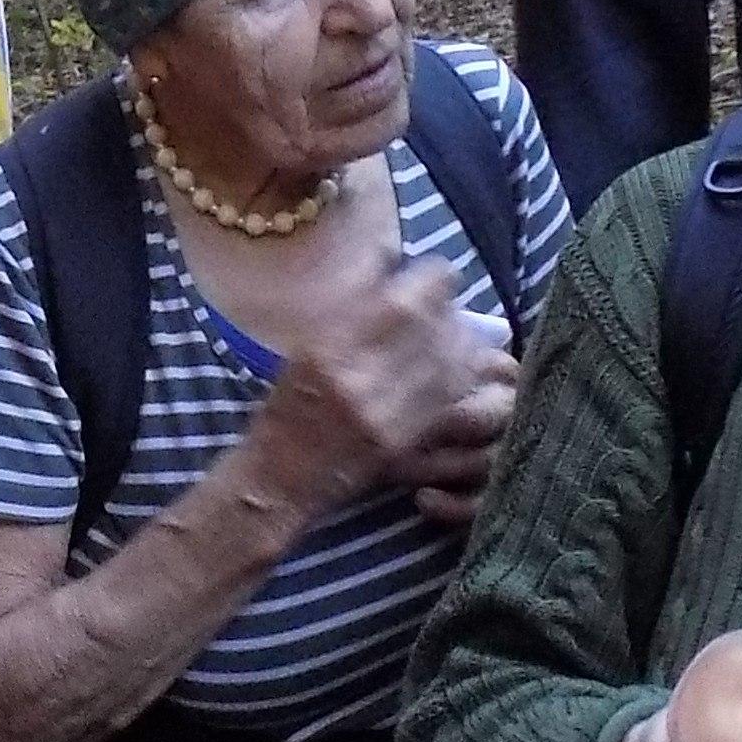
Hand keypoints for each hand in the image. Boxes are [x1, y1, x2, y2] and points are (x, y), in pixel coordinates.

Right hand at [249, 260, 515, 520]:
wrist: (282, 475)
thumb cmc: (287, 407)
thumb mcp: (307, 346)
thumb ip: (353, 310)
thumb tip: (395, 265)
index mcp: (333, 346)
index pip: (408, 298)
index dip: (431, 277)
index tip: (429, 275)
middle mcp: (364, 375)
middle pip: (434, 322)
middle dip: (446, 304)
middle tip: (443, 301)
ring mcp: (391, 409)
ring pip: (451, 355)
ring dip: (458, 335)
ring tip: (449, 331)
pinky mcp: (408, 435)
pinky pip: (450, 390)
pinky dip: (459, 369)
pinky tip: (454, 362)